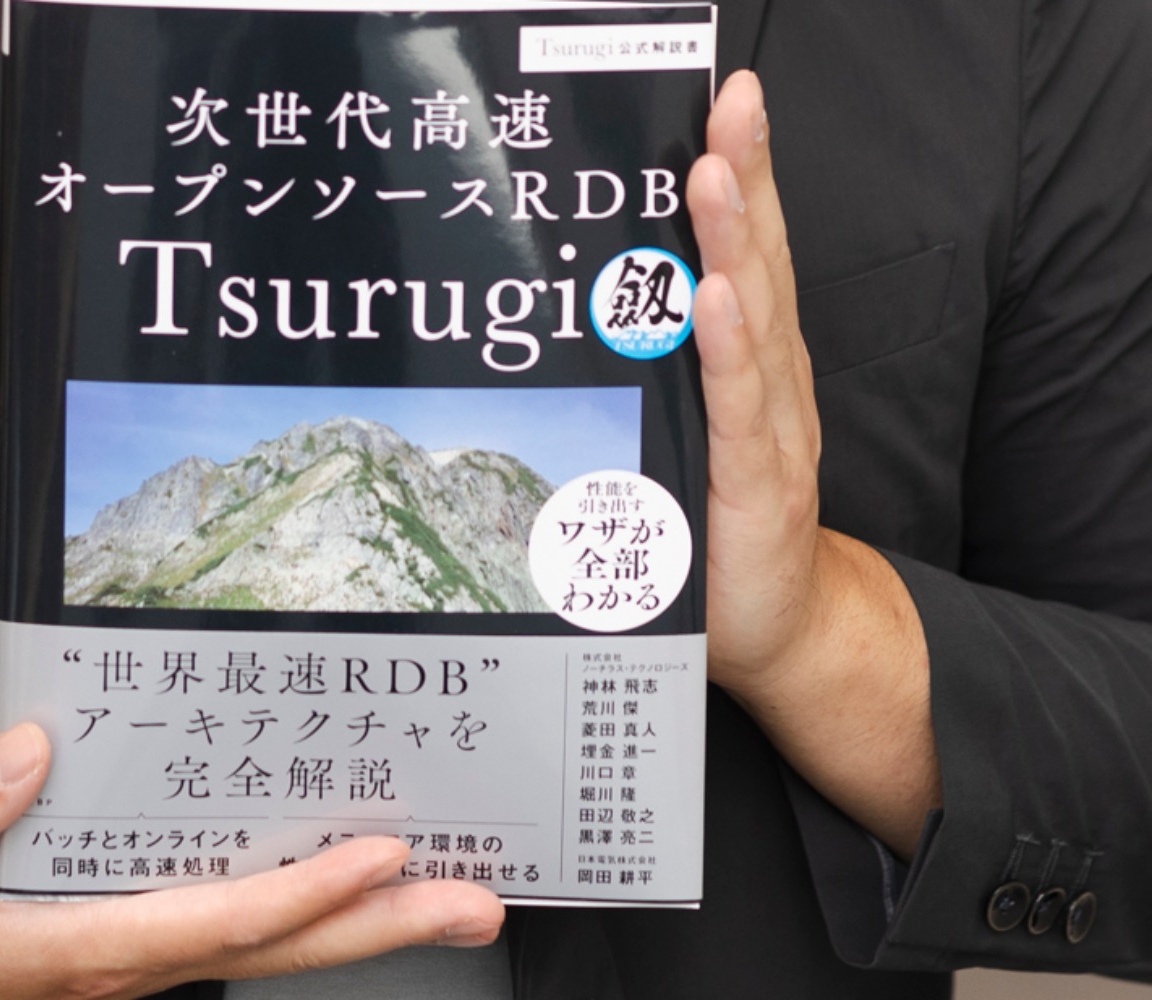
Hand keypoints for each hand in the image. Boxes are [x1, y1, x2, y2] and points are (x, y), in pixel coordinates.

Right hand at [0, 723, 502, 998]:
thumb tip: (30, 751)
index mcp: (96, 950)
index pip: (226, 921)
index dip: (308, 892)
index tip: (383, 857)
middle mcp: (149, 960)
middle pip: (289, 947)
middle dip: (388, 925)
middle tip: (479, 904)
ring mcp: (162, 957)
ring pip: (284, 944)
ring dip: (373, 921)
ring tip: (453, 895)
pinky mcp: (160, 943)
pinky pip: (257, 929)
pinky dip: (320, 910)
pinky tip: (359, 886)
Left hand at [687, 70, 939, 854]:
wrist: (779, 626)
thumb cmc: (720, 527)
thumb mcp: (683, 435)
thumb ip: (659, 377)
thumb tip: (589, 311)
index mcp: (747, 364)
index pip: (741, 256)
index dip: (737, 178)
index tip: (722, 102)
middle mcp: (767, 383)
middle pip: (755, 265)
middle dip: (744, 179)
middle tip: (733, 103)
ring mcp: (768, 432)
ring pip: (752, 322)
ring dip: (732, 246)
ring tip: (714, 175)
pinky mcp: (758, 486)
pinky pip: (741, 410)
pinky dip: (731, 353)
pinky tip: (718, 301)